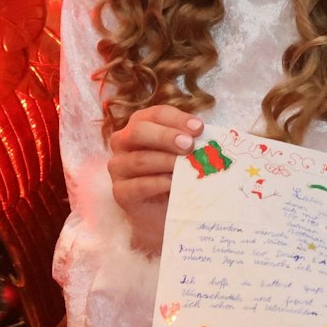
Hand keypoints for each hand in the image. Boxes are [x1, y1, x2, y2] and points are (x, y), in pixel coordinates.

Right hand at [107, 105, 201, 255]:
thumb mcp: (185, 155)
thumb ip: (191, 143)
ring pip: (138, 159)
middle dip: (166, 136)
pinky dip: (158, 183)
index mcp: (140, 126)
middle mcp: (123, 143)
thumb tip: (208, 136)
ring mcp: (118, 168)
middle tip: (189, 145)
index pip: (155, 114)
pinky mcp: (120, 192)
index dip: (177, 119)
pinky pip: (138, 185)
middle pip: (139, 131)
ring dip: (165, 161)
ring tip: (186, 166)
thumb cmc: (176, 176)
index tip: (199, 128)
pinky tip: (173, 183)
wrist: (166, 212)